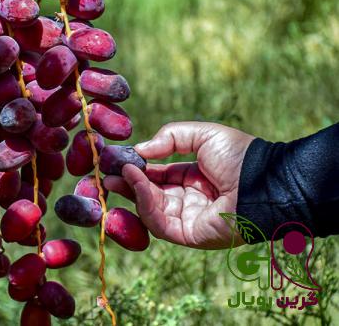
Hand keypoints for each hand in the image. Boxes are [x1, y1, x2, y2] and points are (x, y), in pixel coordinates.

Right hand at [104, 122, 254, 248]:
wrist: (265, 181)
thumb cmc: (240, 156)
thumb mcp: (203, 135)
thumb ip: (170, 137)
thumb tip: (140, 150)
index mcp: (192, 178)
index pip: (156, 175)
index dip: (136, 168)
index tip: (116, 159)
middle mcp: (188, 200)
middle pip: (148, 194)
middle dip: (126, 183)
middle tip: (104, 172)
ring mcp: (187, 219)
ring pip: (150, 208)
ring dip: (133, 191)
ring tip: (120, 175)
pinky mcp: (188, 234)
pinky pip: (159, 222)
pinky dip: (145, 204)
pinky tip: (137, 184)